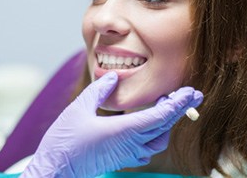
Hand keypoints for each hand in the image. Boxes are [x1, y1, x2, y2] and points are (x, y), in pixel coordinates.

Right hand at [21, 72, 202, 177]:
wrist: (55, 171)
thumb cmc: (65, 141)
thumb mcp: (79, 108)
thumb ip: (99, 90)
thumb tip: (113, 77)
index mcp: (123, 131)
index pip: (160, 116)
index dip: (177, 104)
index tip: (190, 92)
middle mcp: (130, 144)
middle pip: (164, 126)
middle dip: (180, 108)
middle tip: (191, 94)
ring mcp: (128, 154)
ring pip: (160, 139)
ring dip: (168, 121)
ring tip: (168, 104)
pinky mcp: (123, 159)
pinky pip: (149, 147)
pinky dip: (157, 133)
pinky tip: (152, 124)